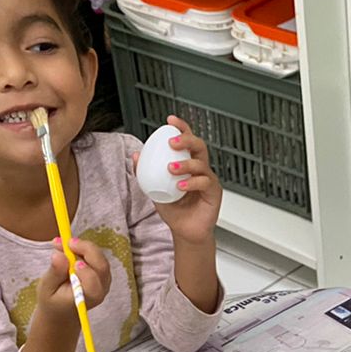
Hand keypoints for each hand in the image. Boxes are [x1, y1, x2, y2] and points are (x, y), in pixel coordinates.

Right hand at [35, 235, 111, 320]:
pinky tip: (67, 247)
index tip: (72, 259)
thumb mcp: (47, 289)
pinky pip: (95, 255)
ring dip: (82, 246)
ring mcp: (103, 279)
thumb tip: (59, 255)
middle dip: (86, 249)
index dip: (86, 270)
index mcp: (88, 298)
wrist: (62, 310)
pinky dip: (82, 248)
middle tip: (67, 241)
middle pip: (101, 266)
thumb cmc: (53, 301)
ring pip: (99, 257)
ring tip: (61, 243)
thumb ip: (55, 273)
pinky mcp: (101, 271)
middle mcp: (101, 289)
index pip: (93, 283)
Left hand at [142, 115, 222, 243]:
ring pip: (201, 163)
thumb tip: (136, 155)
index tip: (170, 120)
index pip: (186, 140)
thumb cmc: (174, 211)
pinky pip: (205, 182)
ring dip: (185, 164)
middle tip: (173, 142)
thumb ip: (145, 172)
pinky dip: (191, 183)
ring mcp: (208, 180)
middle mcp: (199, 168)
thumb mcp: (154, 189)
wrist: (184, 231)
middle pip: (199, 145)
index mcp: (187, 164)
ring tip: (171, 169)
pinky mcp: (214, 192)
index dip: (181, 127)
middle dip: (186, 139)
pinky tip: (180, 187)